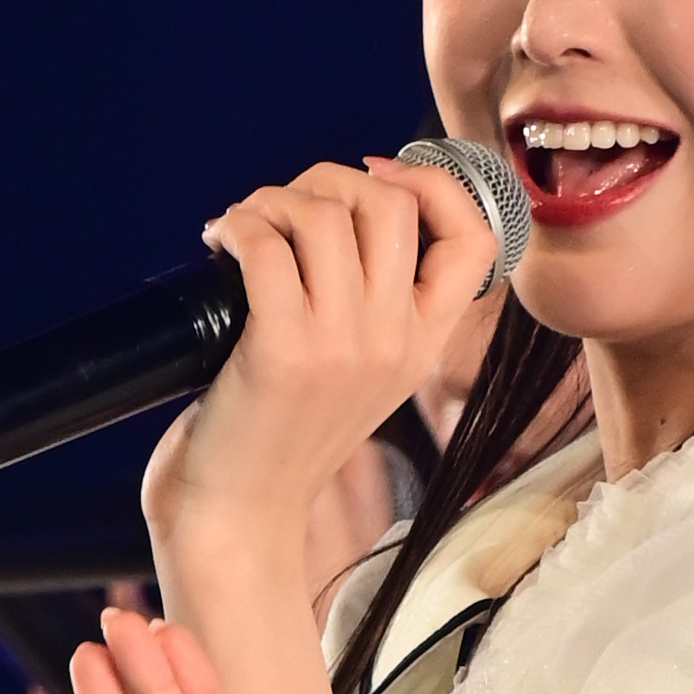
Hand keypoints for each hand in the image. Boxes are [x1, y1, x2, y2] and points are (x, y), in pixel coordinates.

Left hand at [142, 157, 491, 565]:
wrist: (238, 516)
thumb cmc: (278, 436)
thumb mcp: (355, 371)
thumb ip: (369, 306)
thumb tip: (335, 205)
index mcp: (424, 345)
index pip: (476, 237)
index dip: (433, 183)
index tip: (376, 177)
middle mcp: (395, 343)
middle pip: (391, 204)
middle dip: (327, 182)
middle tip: (281, 211)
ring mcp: (343, 348)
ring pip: (325, 215)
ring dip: (270, 201)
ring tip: (242, 229)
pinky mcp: (282, 352)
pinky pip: (265, 245)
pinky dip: (236, 226)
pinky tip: (217, 242)